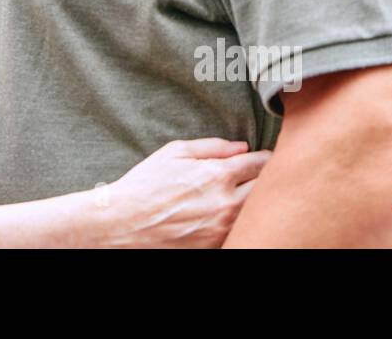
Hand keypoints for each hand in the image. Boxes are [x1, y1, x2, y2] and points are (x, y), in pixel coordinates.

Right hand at [99, 138, 270, 247]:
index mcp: (218, 174)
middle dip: (266, 179)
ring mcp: (224, 228)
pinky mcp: (217, 245)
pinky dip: (241, 221)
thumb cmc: (146, 184)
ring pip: (258, 212)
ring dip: (257, 201)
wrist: (125, 222)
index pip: (261, 163)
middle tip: (258, 176)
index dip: (265, 157)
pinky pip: (241, 230)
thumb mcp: (174, 152)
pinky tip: (228, 214)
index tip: (263, 158)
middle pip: (267, 188)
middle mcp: (227, 203)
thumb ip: (212, 146)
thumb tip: (242, 147)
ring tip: (244, 194)